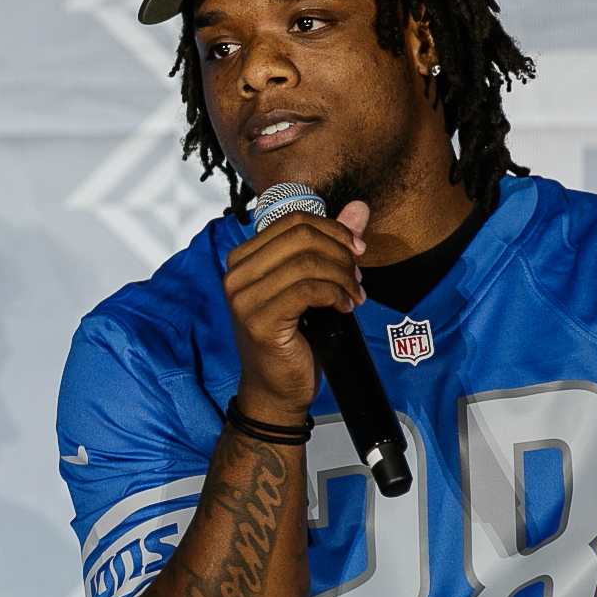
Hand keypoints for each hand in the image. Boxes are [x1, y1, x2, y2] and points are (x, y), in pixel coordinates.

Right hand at [221, 200, 369, 419]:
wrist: (276, 389)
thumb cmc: (293, 338)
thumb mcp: (312, 283)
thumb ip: (332, 243)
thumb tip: (359, 207)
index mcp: (244, 259)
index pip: (292, 222)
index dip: (332, 229)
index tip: (356, 248)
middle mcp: (236, 274)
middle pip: (300, 236)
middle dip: (339, 251)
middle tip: (357, 275)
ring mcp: (244, 298)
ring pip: (307, 262)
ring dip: (341, 276)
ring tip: (353, 294)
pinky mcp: (259, 321)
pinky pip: (308, 289)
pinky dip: (335, 294)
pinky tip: (344, 306)